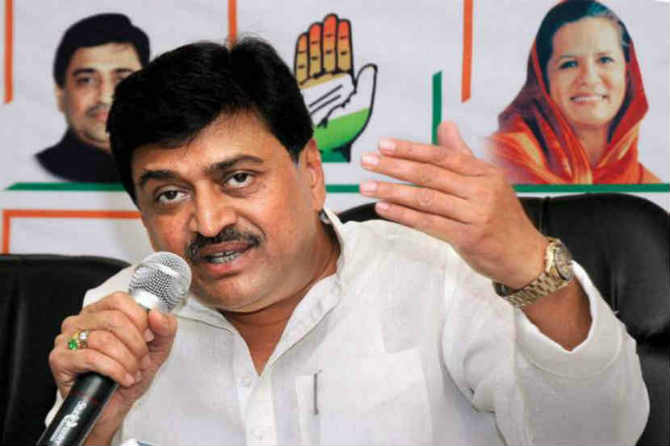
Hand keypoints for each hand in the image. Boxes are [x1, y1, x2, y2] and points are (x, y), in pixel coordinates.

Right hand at [48, 292, 176, 442]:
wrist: (114, 407)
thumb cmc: (130, 374)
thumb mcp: (156, 349)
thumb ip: (164, 329)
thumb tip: (157, 314)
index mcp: (101, 311)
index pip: (120, 300)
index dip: (140, 319)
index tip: (150, 338)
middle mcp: (81, 321)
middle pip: (114, 319)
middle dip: (136, 344)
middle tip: (143, 360)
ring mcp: (66, 339)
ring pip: (104, 340)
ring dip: (127, 360)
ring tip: (133, 372)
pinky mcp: (60, 359)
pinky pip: (91, 358)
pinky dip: (114, 370)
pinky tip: (124, 379)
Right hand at [294, 13, 376, 161]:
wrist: (332, 146)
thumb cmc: (348, 130)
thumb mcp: (362, 106)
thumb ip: (365, 86)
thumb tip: (370, 68)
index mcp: (345, 84)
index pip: (343, 56)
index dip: (342, 40)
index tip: (342, 25)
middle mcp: (330, 82)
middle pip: (329, 53)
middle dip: (328, 36)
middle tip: (329, 20)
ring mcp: (317, 85)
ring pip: (316, 58)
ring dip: (317, 42)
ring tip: (317, 27)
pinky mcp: (306, 91)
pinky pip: (304, 68)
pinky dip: (304, 54)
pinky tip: (305, 41)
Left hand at [359, 121, 546, 288]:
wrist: (526, 256)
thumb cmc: (501, 218)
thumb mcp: (488, 182)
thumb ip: (463, 156)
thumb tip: (445, 125)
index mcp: (484, 173)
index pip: (443, 155)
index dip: (411, 149)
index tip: (384, 145)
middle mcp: (481, 190)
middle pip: (431, 174)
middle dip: (394, 166)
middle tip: (367, 161)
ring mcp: (475, 215)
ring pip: (427, 198)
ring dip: (393, 191)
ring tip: (367, 187)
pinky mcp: (468, 238)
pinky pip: (429, 223)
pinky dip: (403, 215)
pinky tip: (384, 209)